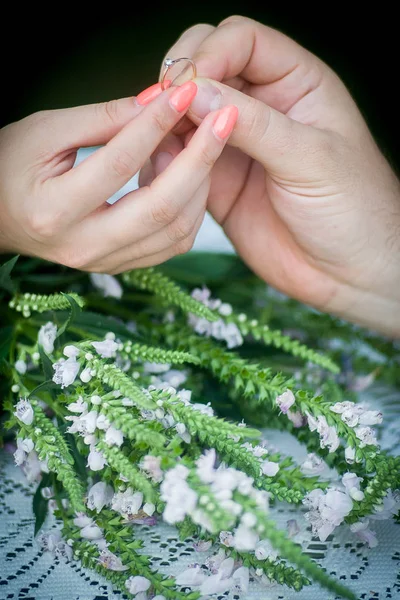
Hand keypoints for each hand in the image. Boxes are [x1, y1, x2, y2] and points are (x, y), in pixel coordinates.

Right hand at [0, 82, 236, 273]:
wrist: (0, 215)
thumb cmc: (12, 167)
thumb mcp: (46, 131)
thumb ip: (102, 118)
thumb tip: (156, 101)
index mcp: (54, 210)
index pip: (120, 162)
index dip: (157, 122)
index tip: (185, 91)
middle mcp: (83, 246)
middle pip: (161, 208)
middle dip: (200, 158)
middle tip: (222, 119)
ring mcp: (105, 262)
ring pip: (176, 232)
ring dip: (199, 184)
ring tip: (197, 145)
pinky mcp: (121, 266)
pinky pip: (173, 244)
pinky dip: (190, 208)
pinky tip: (186, 177)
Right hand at [165, 17, 399, 336]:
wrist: (349, 273)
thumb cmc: (354, 210)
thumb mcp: (311, 159)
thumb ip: (255, 125)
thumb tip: (197, 92)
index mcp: (297, 84)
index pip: (243, 41)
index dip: (210, 53)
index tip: (190, 86)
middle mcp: (263, 108)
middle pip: (207, 66)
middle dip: (181, 80)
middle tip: (165, 107)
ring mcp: (237, 145)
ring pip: (188, 114)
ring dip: (167, 122)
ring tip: (157, 139)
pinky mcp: (219, 181)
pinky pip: (183, 159)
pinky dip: (167, 159)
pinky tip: (164, 168)